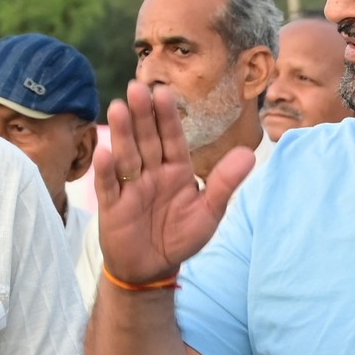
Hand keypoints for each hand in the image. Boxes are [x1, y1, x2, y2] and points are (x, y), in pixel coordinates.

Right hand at [92, 84, 252, 283]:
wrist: (153, 267)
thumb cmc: (181, 236)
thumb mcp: (209, 211)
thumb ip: (224, 183)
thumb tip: (248, 154)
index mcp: (176, 170)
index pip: (172, 139)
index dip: (167, 117)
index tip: (164, 92)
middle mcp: (151, 173)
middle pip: (146, 140)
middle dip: (141, 115)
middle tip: (137, 87)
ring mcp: (130, 187)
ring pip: (126, 156)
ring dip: (122, 134)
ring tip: (118, 107)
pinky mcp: (112, 206)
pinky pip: (109, 187)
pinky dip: (106, 171)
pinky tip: (105, 153)